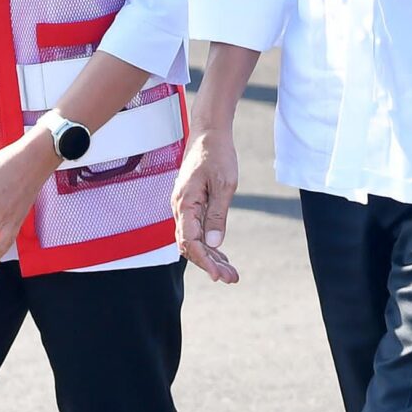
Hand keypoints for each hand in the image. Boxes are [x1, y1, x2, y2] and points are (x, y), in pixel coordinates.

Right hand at [172, 127, 240, 283]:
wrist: (208, 132)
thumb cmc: (217, 154)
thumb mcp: (225, 184)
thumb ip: (217, 215)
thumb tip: (214, 245)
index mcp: (185, 203)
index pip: (190, 242)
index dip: (203, 261)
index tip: (218, 276)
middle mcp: (180, 208)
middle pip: (191, 245)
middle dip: (210, 265)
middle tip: (232, 279)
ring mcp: (184, 207)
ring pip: (194, 240)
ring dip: (211, 258)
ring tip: (231, 274)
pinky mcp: (191, 204)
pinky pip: (197, 230)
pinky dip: (209, 245)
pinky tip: (222, 257)